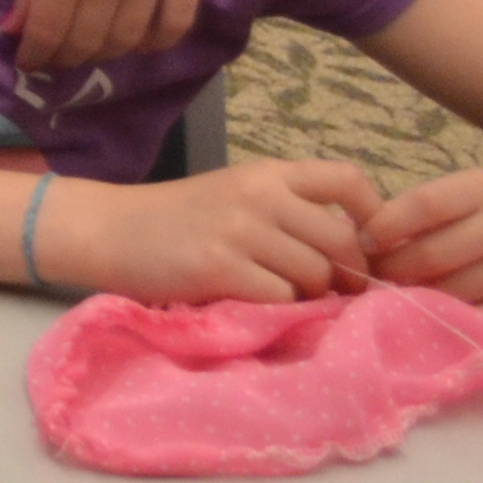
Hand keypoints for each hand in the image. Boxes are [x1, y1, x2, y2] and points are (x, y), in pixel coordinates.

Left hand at [14, 0, 208, 69]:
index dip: (35, 56)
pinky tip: (134, 36)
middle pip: (89, 44)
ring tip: (90, 46)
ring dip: (105, 52)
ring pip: (129, 41)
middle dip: (66, 57)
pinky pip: (174, 26)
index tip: (27, 62)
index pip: (48, 34)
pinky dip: (152, 42)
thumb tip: (17, 31)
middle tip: (56, 56)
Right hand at [51, 157, 383, 303]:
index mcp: (268, 173)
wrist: (109, 229)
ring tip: (278, 295)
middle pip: (341, 240)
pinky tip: (250, 302)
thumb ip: (289, 213)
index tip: (369, 247)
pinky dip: (275, 308)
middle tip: (328, 292)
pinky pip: (279, 297)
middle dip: (345, 275)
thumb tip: (355, 256)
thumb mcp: (237, 197)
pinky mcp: (218, 266)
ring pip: (314, 274)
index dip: (373, 216)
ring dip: (307, 296)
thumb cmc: (178, 220)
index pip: (347, 179)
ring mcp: (238, 229)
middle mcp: (259, 194)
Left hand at [365, 167, 482, 316]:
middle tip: (366, 279)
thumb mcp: (470, 190)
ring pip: (454, 292)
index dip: (386, 226)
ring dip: (414, 299)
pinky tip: (431, 318)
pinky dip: (451, 321)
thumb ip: (425, 210)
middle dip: (391, 271)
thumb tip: (361, 239)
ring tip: (390, 298)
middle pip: (434, 256)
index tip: (361, 242)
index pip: (425, 206)